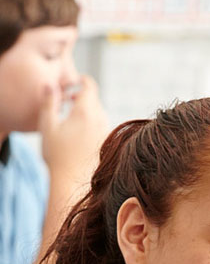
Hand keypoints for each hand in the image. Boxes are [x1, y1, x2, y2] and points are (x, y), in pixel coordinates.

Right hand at [38, 74, 107, 194]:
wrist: (73, 182)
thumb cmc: (57, 155)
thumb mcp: (48, 126)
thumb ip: (49, 102)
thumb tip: (51, 85)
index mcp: (85, 112)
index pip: (90, 86)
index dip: (82, 81)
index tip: (76, 81)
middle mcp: (100, 120)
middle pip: (94, 100)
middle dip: (81, 97)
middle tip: (66, 101)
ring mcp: (106, 132)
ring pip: (99, 114)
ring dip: (87, 112)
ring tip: (71, 119)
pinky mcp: (108, 144)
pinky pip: (102, 127)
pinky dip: (93, 125)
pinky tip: (80, 135)